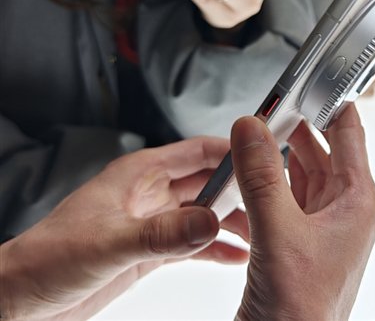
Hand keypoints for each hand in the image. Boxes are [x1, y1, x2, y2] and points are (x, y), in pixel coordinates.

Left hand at [0, 137, 248, 320]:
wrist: (21, 299)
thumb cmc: (47, 259)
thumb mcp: (108, 244)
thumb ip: (162, 234)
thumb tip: (210, 222)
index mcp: (140, 174)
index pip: (197, 152)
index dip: (231, 150)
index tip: (264, 155)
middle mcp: (152, 193)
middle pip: (208, 183)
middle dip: (241, 190)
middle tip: (274, 202)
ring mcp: (154, 222)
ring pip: (205, 213)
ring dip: (232, 222)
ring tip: (263, 233)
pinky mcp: (152, 249)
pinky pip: (195, 243)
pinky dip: (217, 248)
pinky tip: (238, 257)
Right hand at [231, 105, 374, 319]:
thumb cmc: (302, 311)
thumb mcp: (279, 232)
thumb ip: (262, 177)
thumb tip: (251, 129)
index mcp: (356, 202)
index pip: (349, 134)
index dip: (333, 102)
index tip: (315, 78)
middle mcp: (341, 212)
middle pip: (319, 152)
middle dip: (294, 127)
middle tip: (268, 106)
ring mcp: (317, 228)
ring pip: (297, 175)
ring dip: (274, 157)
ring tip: (251, 137)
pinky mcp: (294, 242)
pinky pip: (279, 199)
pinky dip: (262, 186)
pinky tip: (242, 180)